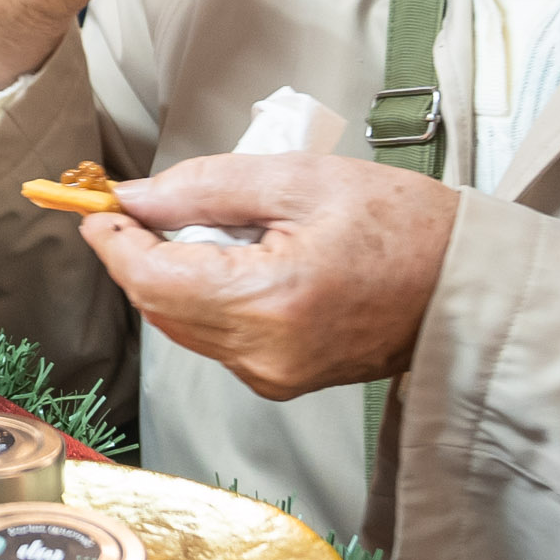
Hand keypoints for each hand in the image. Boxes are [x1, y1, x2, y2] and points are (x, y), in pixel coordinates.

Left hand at [88, 154, 456, 400]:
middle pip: (159, 306)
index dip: (113, 240)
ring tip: (204, 224)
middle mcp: (264, 355)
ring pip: (182, 323)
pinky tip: (235, 257)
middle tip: (137, 204)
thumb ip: (205, 188)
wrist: (464, 285)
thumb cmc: (402, 226)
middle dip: (138, 253)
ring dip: (171, 273)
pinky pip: (215, 335)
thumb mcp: (299, 179)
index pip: (151, 280)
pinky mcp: (280, 380)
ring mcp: (272, 376)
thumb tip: (137, 198)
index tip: (95, 204)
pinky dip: (205, 294)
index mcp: (270, 302)